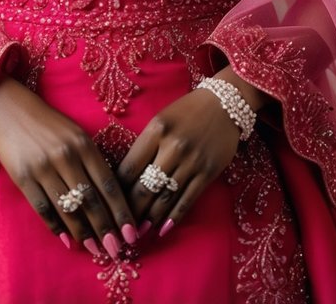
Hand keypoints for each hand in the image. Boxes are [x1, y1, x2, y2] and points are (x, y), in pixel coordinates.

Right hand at [0, 76, 137, 258]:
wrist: (10, 108)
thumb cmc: (49, 124)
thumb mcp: (76, 134)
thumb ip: (92, 160)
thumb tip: (110, 196)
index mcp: (84, 144)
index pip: (108, 184)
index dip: (121, 212)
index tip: (132, 233)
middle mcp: (66, 156)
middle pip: (91, 200)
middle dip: (106, 229)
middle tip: (117, 251)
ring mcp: (44, 168)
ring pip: (69, 208)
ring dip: (84, 233)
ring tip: (95, 250)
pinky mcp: (23, 177)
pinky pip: (43, 208)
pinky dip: (56, 227)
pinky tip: (66, 240)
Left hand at [116, 71, 265, 237]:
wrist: (225, 103)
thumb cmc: (187, 111)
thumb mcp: (161, 120)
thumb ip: (146, 144)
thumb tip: (127, 177)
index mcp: (156, 130)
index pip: (130, 166)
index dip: (118, 189)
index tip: (111, 204)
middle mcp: (173, 146)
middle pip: (145, 186)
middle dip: (131, 211)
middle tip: (122, 227)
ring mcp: (192, 161)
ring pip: (165, 197)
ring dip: (151, 218)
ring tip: (139, 232)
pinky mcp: (208, 172)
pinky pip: (187, 199)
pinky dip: (175, 217)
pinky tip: (164, 229)